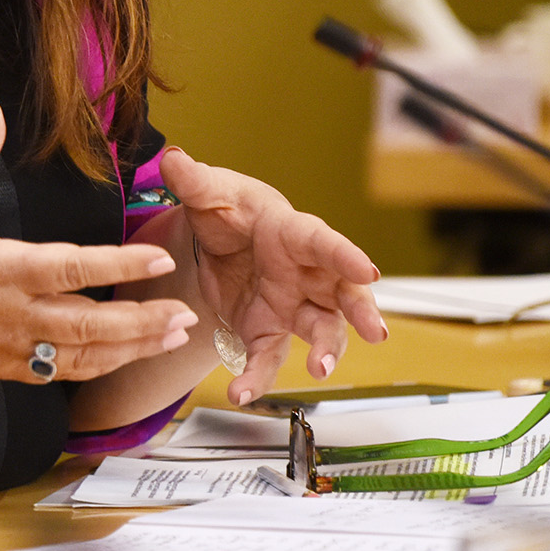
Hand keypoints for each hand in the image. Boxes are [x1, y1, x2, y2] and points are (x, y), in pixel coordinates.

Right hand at [0, 102, 192, 385]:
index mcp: (0, 269)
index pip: (73, 267)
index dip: (121, 265)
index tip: (160, 260)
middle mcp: (12, 314)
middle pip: (92, 325)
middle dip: (145, 322)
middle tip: (186, 314)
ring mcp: (8, 347)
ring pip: (83, 356)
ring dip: (132, 349)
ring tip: (172, 340)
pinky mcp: (1, 368)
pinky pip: (59, 373)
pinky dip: (96, 367)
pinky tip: (121, 357)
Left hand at [158, 147, 385, 406]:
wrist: (219, 240)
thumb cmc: (229, 209)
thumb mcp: (209, 193)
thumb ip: (194, 182)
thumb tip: (173, 158)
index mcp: (294, 234)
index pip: (325, 243)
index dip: (347, 256)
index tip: (368, 271)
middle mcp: (305, 273)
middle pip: (344, 294)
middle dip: (362, 312)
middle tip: (376, 332)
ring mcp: (292, 306)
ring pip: (321, 332)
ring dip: (327, 352)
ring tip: (321, 371)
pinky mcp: (267, 331)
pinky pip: (269, 358)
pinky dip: (257, 377)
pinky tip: (243, 392)